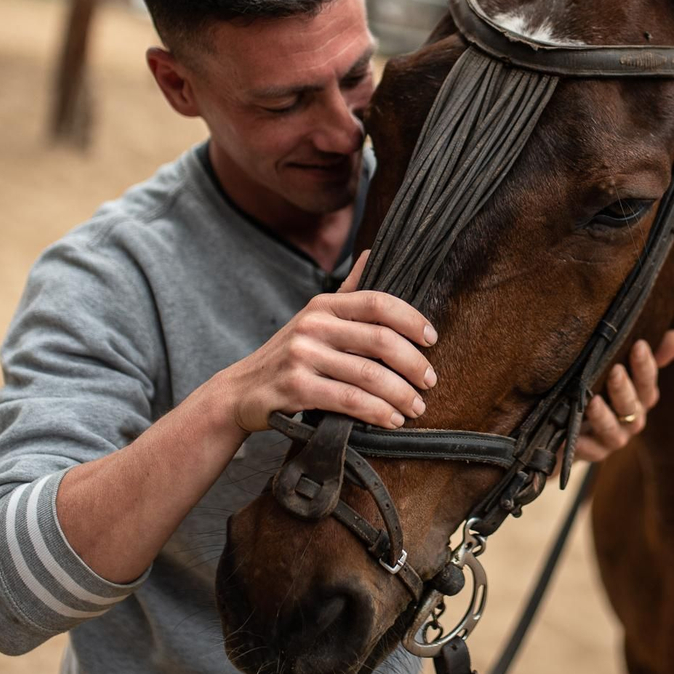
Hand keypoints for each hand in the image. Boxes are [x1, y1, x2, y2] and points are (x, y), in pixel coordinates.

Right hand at [205, 251, 437, 434]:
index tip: (433, 339)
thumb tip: (373, 253)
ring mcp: (302, 356)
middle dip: (413, 364)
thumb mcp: (315, 318)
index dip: (412, 319)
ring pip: (368, 375)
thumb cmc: (289, 354)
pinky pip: (349, 400)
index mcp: (324, 305)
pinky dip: (377, 412)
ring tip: (417, 407)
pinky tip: (391, 420)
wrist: (240, 390)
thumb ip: (348, 291)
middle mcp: (313, 325)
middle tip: (430, 382)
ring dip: (401, 394)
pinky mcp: (295, 387)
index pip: (378, 302)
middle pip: (380, 340)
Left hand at [575, 330, 673, 462]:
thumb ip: (650, 355)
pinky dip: (582, 445)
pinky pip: (591, 452)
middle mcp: (631, 420)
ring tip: (593, 402)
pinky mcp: (592, 453)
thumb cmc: (601, 391)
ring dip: (604, 417)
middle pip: (632, 406)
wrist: (570, 430)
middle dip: (624, 389)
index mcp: (640, 398)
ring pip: (613, 430)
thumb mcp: (621, 369)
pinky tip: (572, 437)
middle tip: (615, 371)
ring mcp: (613, 438)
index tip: (639, 344)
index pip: (648, 381)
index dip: (645, 365)